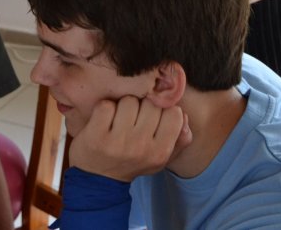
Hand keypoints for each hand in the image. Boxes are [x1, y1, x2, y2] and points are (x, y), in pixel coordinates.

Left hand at [69, 95, 191, 181]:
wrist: (98, 179)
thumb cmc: (132, 162)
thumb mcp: (160, 158)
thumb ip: (179, 139)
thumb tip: (185, 117)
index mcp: (160, 152)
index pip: (174, 112)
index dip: (163, 110)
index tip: (153, 117)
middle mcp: (141, 146)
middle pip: (151, 103)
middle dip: (143, 106)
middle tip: (134, 118)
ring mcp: (117, 141)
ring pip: (129, 100)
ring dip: (123, 106)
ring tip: (119, 120)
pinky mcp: (96, 134)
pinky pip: (106, 105)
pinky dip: (104, 108)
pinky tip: (104, 120)